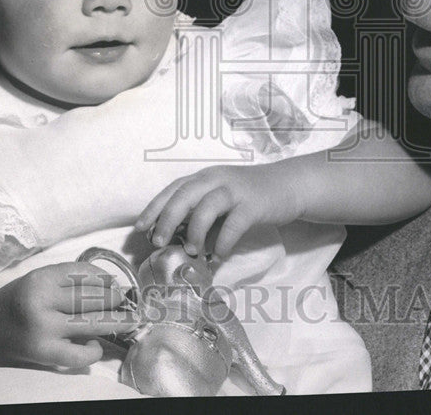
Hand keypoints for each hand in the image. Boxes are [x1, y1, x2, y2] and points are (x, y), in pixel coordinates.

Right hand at [0, 262, 138, 368]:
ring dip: (116, 321)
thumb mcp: (40, 280)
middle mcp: (42, 302)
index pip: (84, 274)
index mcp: (41, 279)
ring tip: (131, 319)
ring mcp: (44, 330)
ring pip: (92, 322)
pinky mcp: (45, 353)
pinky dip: (94, 350)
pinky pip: (79, 353)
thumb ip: (70, 279)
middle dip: (115, 299)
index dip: (106, 278)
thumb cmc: (19, 301)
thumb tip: (111, 284)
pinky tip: (96, 344)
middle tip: (128, 300)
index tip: (117, 283)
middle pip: (92, 298)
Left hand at [135, 164, 302, 257]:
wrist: (290, 185)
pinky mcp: (254, 204)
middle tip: (159, 242)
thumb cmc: (251, 196)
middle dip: (167, 219)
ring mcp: (237, 190)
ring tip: (193, 251)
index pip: (174, 188)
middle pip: (185, 195)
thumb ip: (202, 213)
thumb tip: (177, 239)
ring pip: (207, 206)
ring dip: (194, 231)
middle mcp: (218, 179)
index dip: (155, 207)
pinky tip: (219, 254)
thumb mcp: (222, 199)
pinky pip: (234, 224)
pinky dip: (223, 241)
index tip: (140, 228)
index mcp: (207, 177)